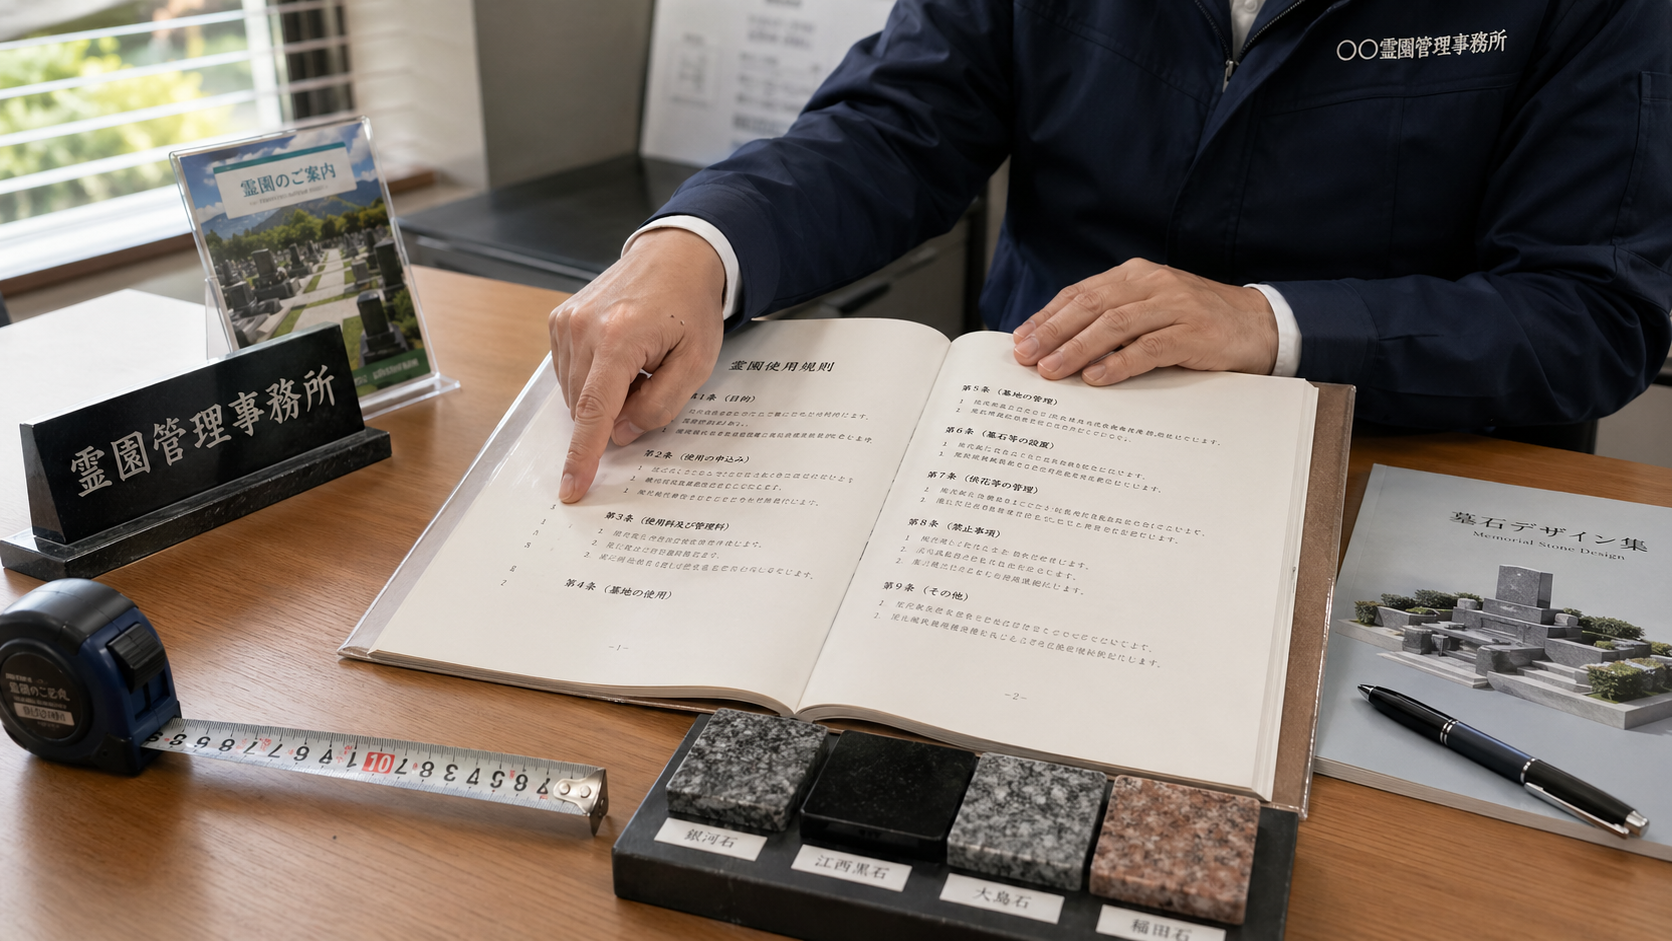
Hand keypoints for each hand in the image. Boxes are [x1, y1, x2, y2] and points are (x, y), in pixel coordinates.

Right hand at [549, 228, 725, 502]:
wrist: (675, 255)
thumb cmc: (691, 306)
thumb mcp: (696, 362)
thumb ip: (661, 404)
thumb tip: (620, 433)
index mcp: (618, 337)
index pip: (594, 412)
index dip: (583, 455)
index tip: (572, 488)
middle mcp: (582, 328)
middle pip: (585, 406)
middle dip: (614, 413)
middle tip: (651, 382)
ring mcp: (566, 322)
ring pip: (575, 393)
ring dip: (604, 395)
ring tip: (639, 363)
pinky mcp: (559, 320)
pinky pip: (568, 373)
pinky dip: (593, 378)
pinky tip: (620, 357)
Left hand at [1011, 258, 1276, 384]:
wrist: (1260, 324)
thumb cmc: (1197, 321)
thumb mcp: (1152, 308)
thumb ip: (1113, 317)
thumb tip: (1059, 344)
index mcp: (1136, 274)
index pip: (1081, 293)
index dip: (1048, 316)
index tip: (1020, 339)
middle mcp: (1152, 283)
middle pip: (1091, 306)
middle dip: (1053, 332)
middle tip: (1026, 356)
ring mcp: (1174, 306)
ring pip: (1115, 325)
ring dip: (1078, 349)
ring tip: (1052, 370)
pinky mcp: (1193, 332)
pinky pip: (1149, 347)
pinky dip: (1119, 363)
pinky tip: (1096, 377)